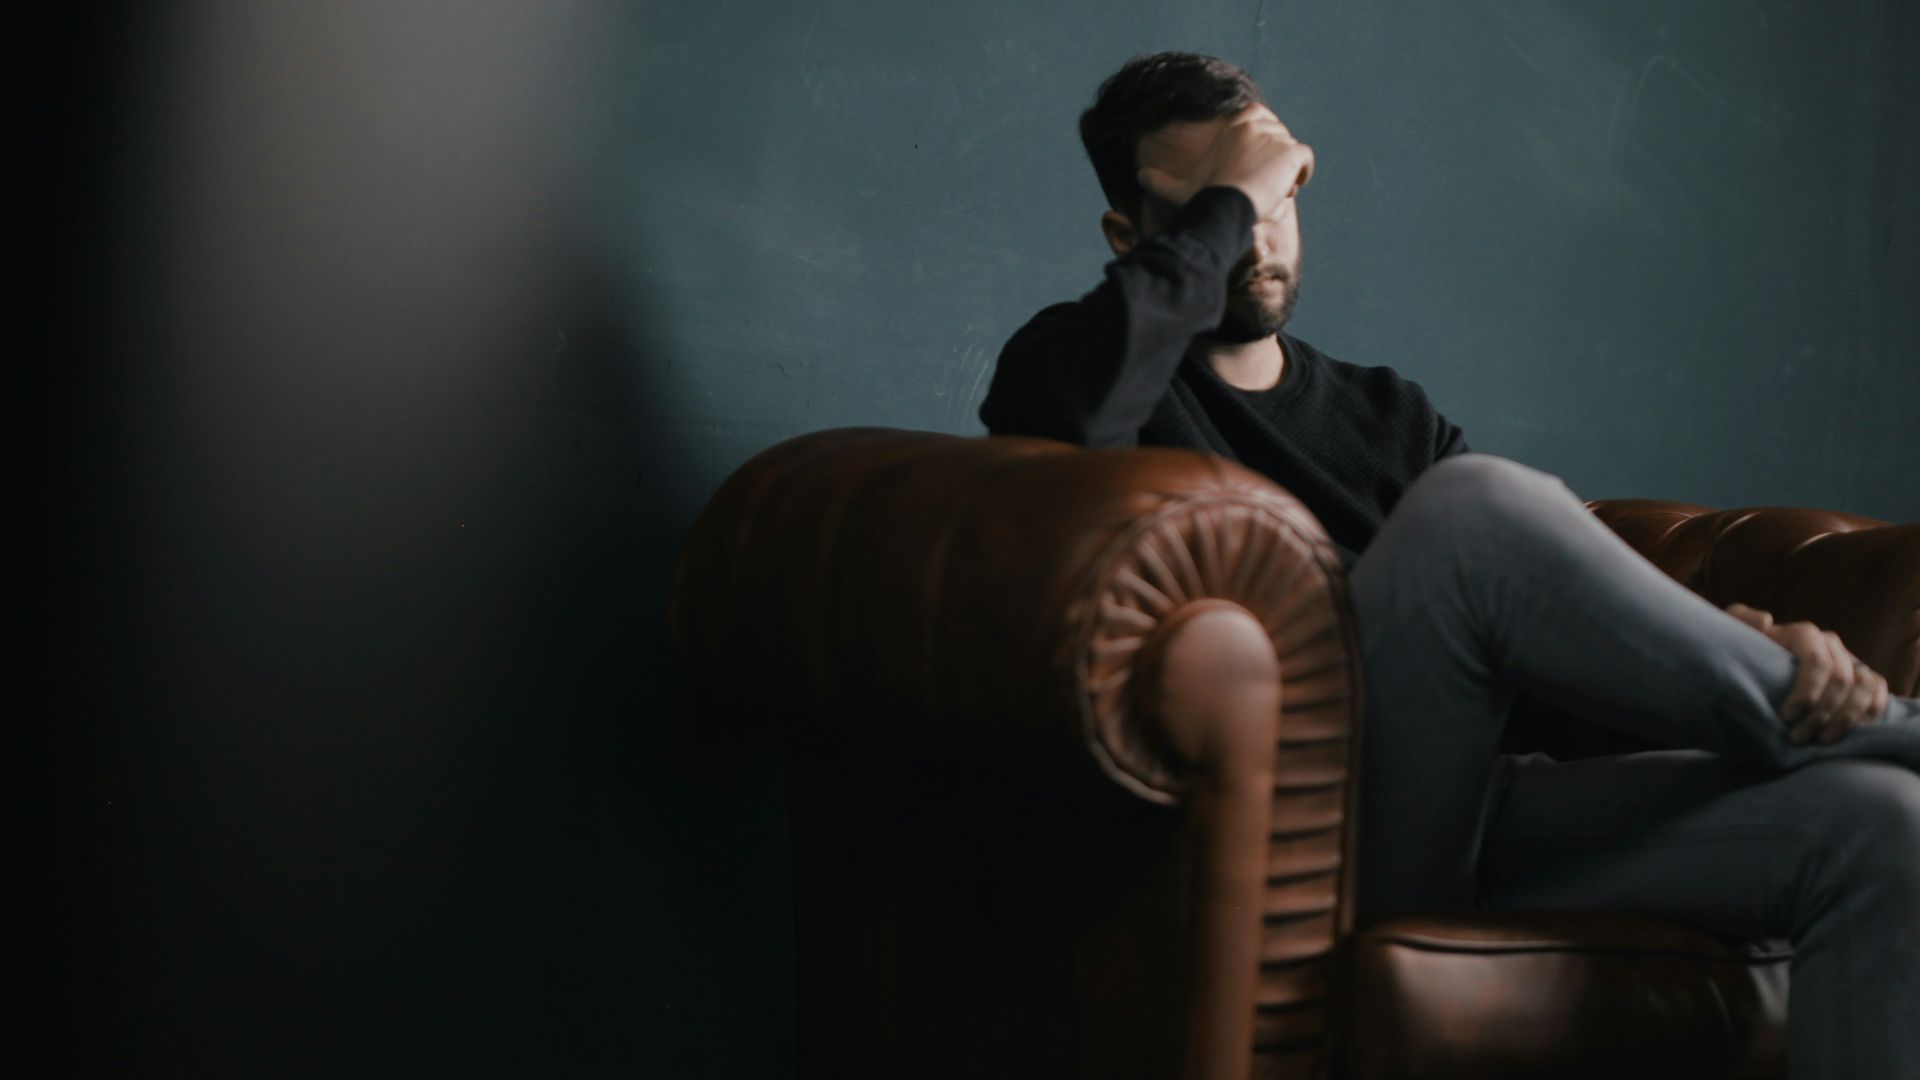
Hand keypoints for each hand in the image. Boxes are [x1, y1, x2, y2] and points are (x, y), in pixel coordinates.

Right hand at [1136, 104, 1314, 220]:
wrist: (1224, 206)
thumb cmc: (1202, 198)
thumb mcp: (1178, 189)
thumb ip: (1159, 181)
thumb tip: (1138, 176)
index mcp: (1235, 124)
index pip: (1261, 122)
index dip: (1260, 145)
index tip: (1252, 168)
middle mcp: (1256, 123)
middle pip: (1278, 138)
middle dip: (1274, 160)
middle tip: (1261, 185)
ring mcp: (1275, 135)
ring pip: (1291, 152)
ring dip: (1285, 172)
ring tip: (1270, 192)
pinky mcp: (1292, 151)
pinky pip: (1305, 160)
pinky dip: (1302, 174)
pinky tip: (1287, 189)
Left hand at [1724, 602, 1888, 744]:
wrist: (1758, 669)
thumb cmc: (1744, 654)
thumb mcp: (1734, 634)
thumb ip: (1741, 621)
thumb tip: (1766, 621)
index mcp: (1803, 634)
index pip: (1817, 661)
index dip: (1807, 691)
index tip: (1786, 716)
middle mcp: (1831, 645)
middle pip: (1840, 680)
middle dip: (1821, 713)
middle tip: (1797, 737)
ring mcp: (1850, 661)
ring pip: (1863, 687)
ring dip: (1846, 718)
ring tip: (1821, 740)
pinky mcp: (1863, 679)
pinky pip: (1878, 694)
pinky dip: (1868, 715)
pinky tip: (1845, 733)